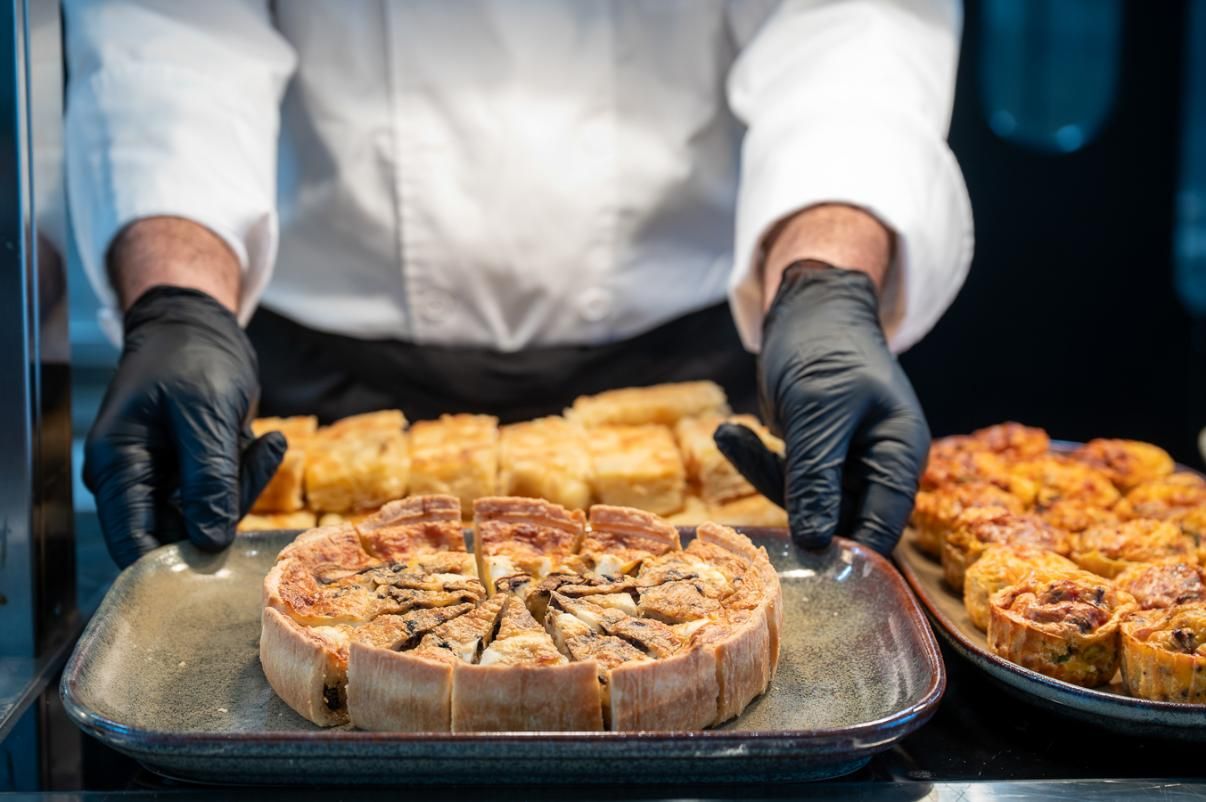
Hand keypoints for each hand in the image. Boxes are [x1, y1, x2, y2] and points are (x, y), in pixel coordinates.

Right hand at [84, 286, 284, 566]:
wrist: (202, 325)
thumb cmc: (189, 356)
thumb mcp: (202, 413)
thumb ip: (207, 477)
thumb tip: (210, 541)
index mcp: (118, 465)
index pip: (131, 542)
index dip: (172, 560)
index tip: (218, 556)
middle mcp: (137, 480)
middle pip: (181, 531)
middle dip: (226, 505)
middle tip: (256, 461)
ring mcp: (168, 479)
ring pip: (212, 515)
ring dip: (246, 483)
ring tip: (268, 441)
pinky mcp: (197, 473)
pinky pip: (228, 492)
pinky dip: (252, 470)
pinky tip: (271, 441)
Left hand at [715, 260, 929, 553]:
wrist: (808, 307)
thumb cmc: (826, 348)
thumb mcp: (819, 411)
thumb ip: (816, 478)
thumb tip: (816, 544)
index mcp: (898, 456)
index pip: (883, 527)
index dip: (848, 552)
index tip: (803, 561)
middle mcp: (876, 468)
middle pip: (837, 521)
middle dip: (791, 501)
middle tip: (752, 461)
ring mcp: (843, 466)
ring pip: (802, 503)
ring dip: (762, 471)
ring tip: (731, 433)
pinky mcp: (812, 460)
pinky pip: (782, 479)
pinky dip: (755, 458)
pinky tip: (730, 432)